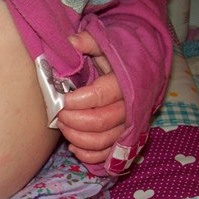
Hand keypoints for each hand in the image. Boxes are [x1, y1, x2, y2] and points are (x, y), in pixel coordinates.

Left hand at [57, 31, 124, 164]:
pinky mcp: (124, 141)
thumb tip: (71, 42)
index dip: (76, 100)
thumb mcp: (106, 43)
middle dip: (73, 120)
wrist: (140, 68)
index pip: (99, 95)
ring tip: (62, 126)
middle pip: (100, 122)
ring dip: (77, 138)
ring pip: (102, 141)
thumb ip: (89, 42)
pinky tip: (73, 145)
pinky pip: (106, 156)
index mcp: (125, 82)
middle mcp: (130, 108)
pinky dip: (88, 155)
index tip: (61, 98)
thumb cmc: (116, 57)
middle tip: (58, 114)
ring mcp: (128, 127)